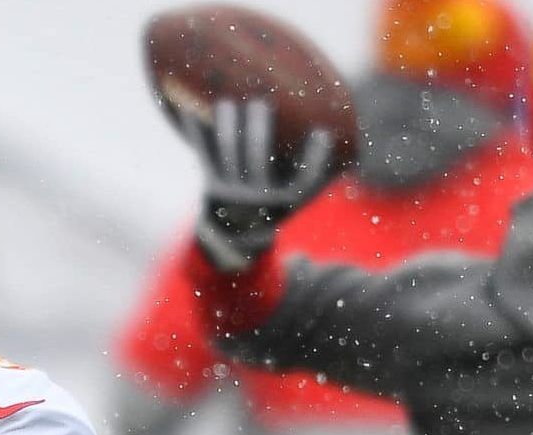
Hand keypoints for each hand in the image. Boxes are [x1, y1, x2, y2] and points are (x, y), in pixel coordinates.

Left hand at [181, 98, 335, 272]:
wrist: (237, 235)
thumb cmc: (275, 204)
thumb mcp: (297, 194)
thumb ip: (314, 170)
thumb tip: (344, 130)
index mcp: (283, 201)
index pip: (304, 181)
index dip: (315, 160)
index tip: (323, 133)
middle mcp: (255, 199)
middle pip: (256, 159)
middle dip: (258, 129)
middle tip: (260, 102)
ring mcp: (230, 192)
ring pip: (225, 152)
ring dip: (225, 124)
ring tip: (226, 102)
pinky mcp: (210, 186)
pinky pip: (203, 154)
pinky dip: (196, 131)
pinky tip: (187, 108)